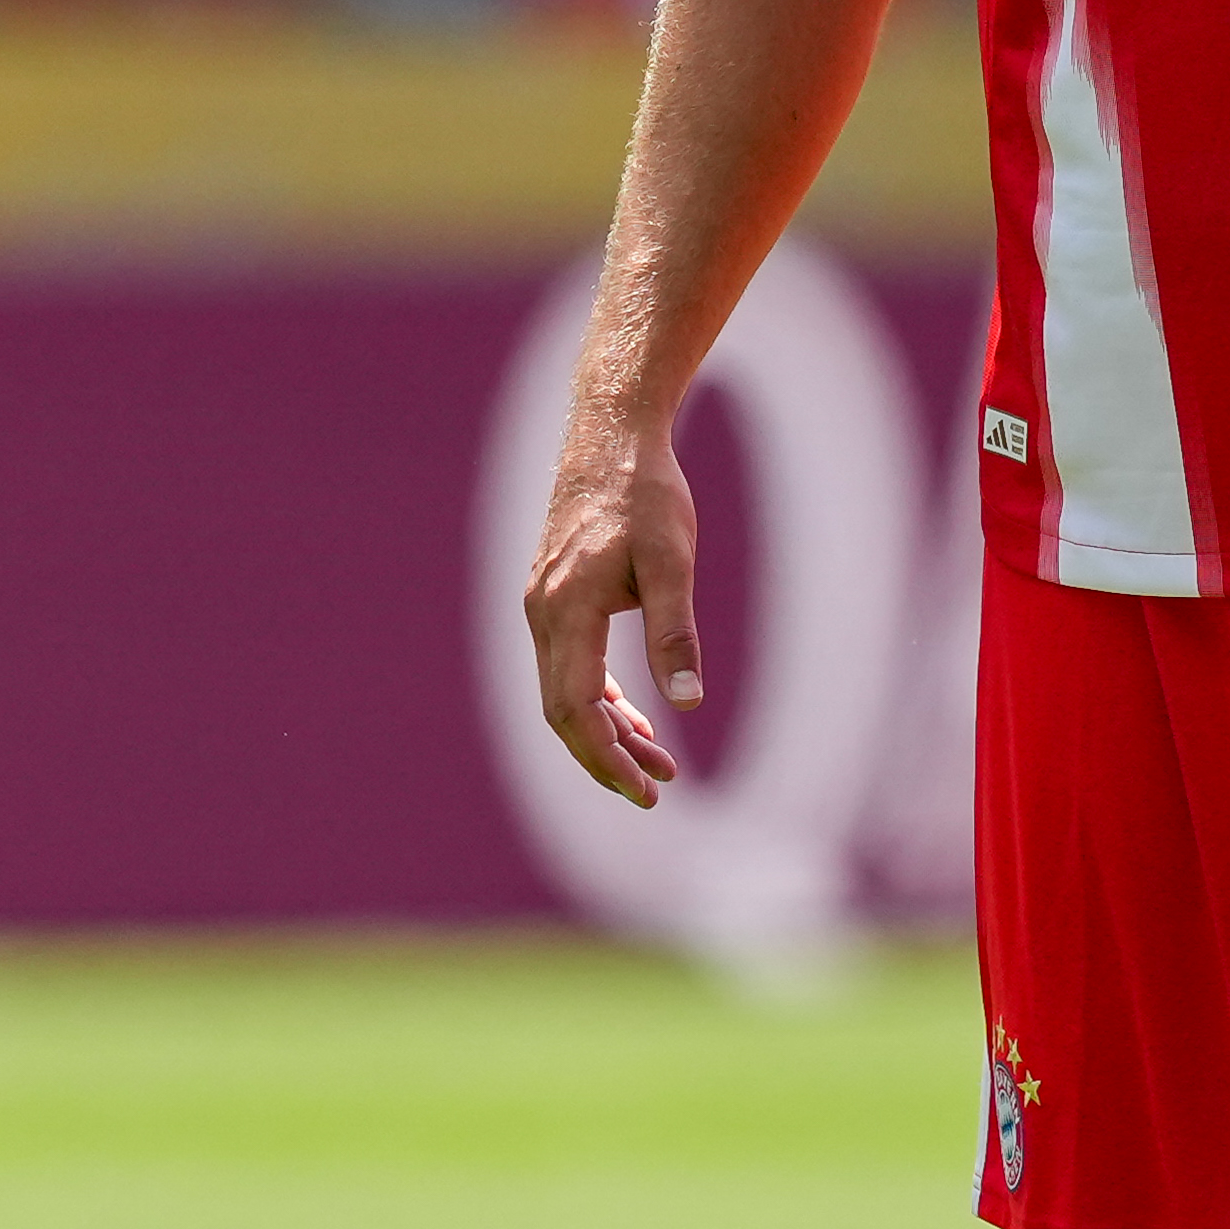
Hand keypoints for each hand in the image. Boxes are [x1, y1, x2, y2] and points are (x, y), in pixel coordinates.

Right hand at [520, 397, 703, 806]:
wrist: (609, 436)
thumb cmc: (645, 493)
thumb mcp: (673, 561)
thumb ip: (675, 632)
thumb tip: (687, 703)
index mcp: (566, 611)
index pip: (574, 710)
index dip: (607, 758)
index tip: (646, 792)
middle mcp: (542, 614)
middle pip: (562, 713)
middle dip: (607, 758)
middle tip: (655, 792)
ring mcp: (543, 606)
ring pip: (565, 691)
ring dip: (607, 731)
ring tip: (659, 763)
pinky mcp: (555, 597)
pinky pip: (569, 665)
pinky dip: (600, 698)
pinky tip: (635, 717)